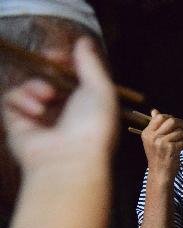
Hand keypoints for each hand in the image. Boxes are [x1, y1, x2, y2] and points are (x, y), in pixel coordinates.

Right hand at [2, 38, 116, 171]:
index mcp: (87, 107)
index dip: (65, 62)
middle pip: (48, 79)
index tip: (60, 54)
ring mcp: (40, 120)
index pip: (72, 77)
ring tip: (47, 97)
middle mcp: (64, 113)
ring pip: (28, 86)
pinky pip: (11, 99)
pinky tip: (35, 111)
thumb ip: (91, 64)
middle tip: (48, 59)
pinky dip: (21, 99)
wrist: (70, 160)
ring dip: (36, 85)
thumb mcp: (101, 90)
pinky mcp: (18, 126)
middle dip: (47, 68)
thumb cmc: (93, 126)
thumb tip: (83, 41)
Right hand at [141, 108, 182, 175]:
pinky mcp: (171, 149)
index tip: (175, 124)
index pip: (159, 117)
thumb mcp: (152, 141)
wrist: (160, 174)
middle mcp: (153, 137)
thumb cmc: (158, 157)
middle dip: (181, 123)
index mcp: (147, 133)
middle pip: (171, 121)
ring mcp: (161, 143)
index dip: (170, 117)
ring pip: (179, 131)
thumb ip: (154, 126)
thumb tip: (154, 110)